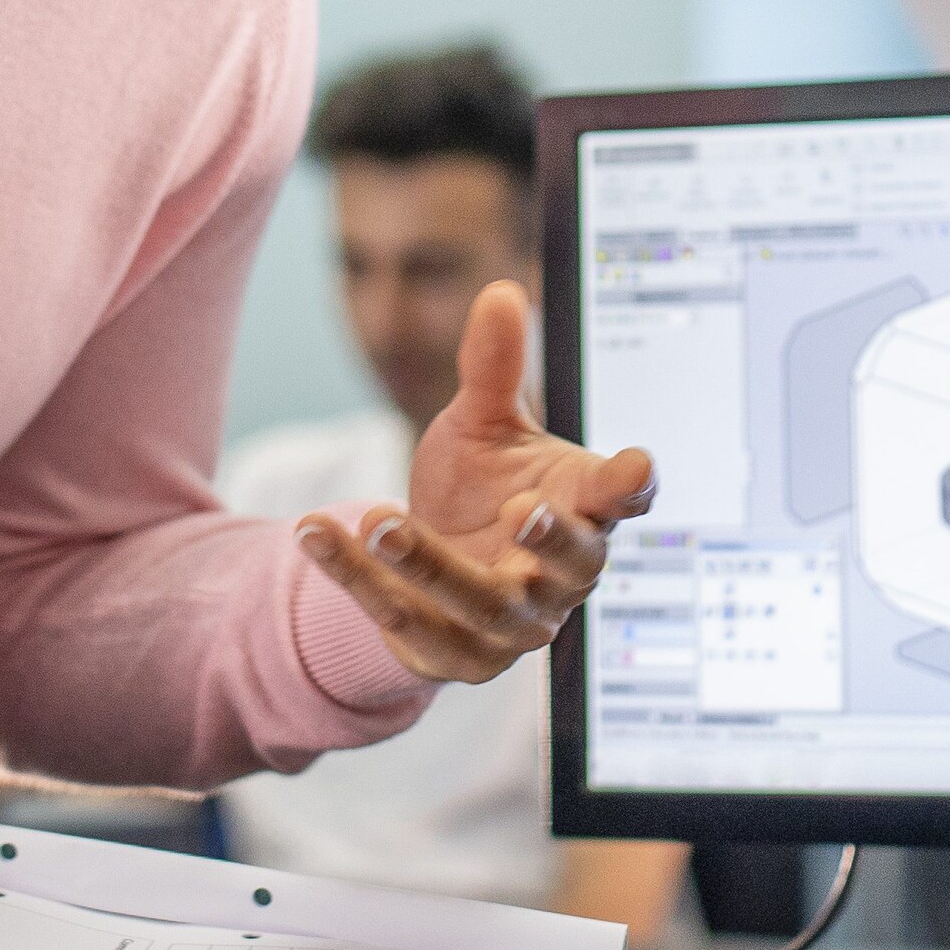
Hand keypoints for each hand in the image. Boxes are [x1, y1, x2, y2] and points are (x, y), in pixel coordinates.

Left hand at [296, 282, 657, 684]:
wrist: (431, 567)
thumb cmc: (483, 490)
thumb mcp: (483, 426)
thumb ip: (493, 370)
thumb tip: (499, 294)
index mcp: (582, 513)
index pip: (620, 502)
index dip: (632, 488)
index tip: (635, 469)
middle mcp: (559, 577)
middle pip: (569, 568)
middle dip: (549, 541)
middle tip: (521, 507)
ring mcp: (512, 625)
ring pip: (480, 603)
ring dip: (428, 564)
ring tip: (377, 518)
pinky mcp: (453, 654)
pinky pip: (404, 621)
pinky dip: (356, 579)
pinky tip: (314, 532)